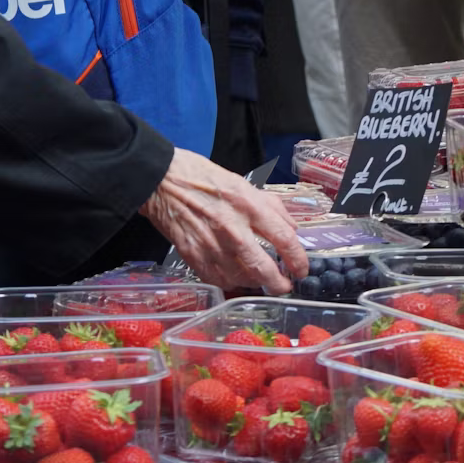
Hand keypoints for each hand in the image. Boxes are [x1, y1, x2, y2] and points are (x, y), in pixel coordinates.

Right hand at [139, 148, 307, 294]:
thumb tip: (291, 227)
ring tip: (260, 280)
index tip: (302, 268)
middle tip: (285, 285)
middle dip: (279, 283)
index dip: (298, 259)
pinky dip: (231, 283)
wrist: (162, 181)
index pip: (284, 239)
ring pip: (241, 278)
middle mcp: (232, 228)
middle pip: (263, 268)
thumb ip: (271, 206)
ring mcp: (211, 245)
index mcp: (248, 205)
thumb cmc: (201, 177)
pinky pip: (218, 279)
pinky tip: (237, 279)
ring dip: (255, 283)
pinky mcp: (193, 255)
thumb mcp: (243, 183)